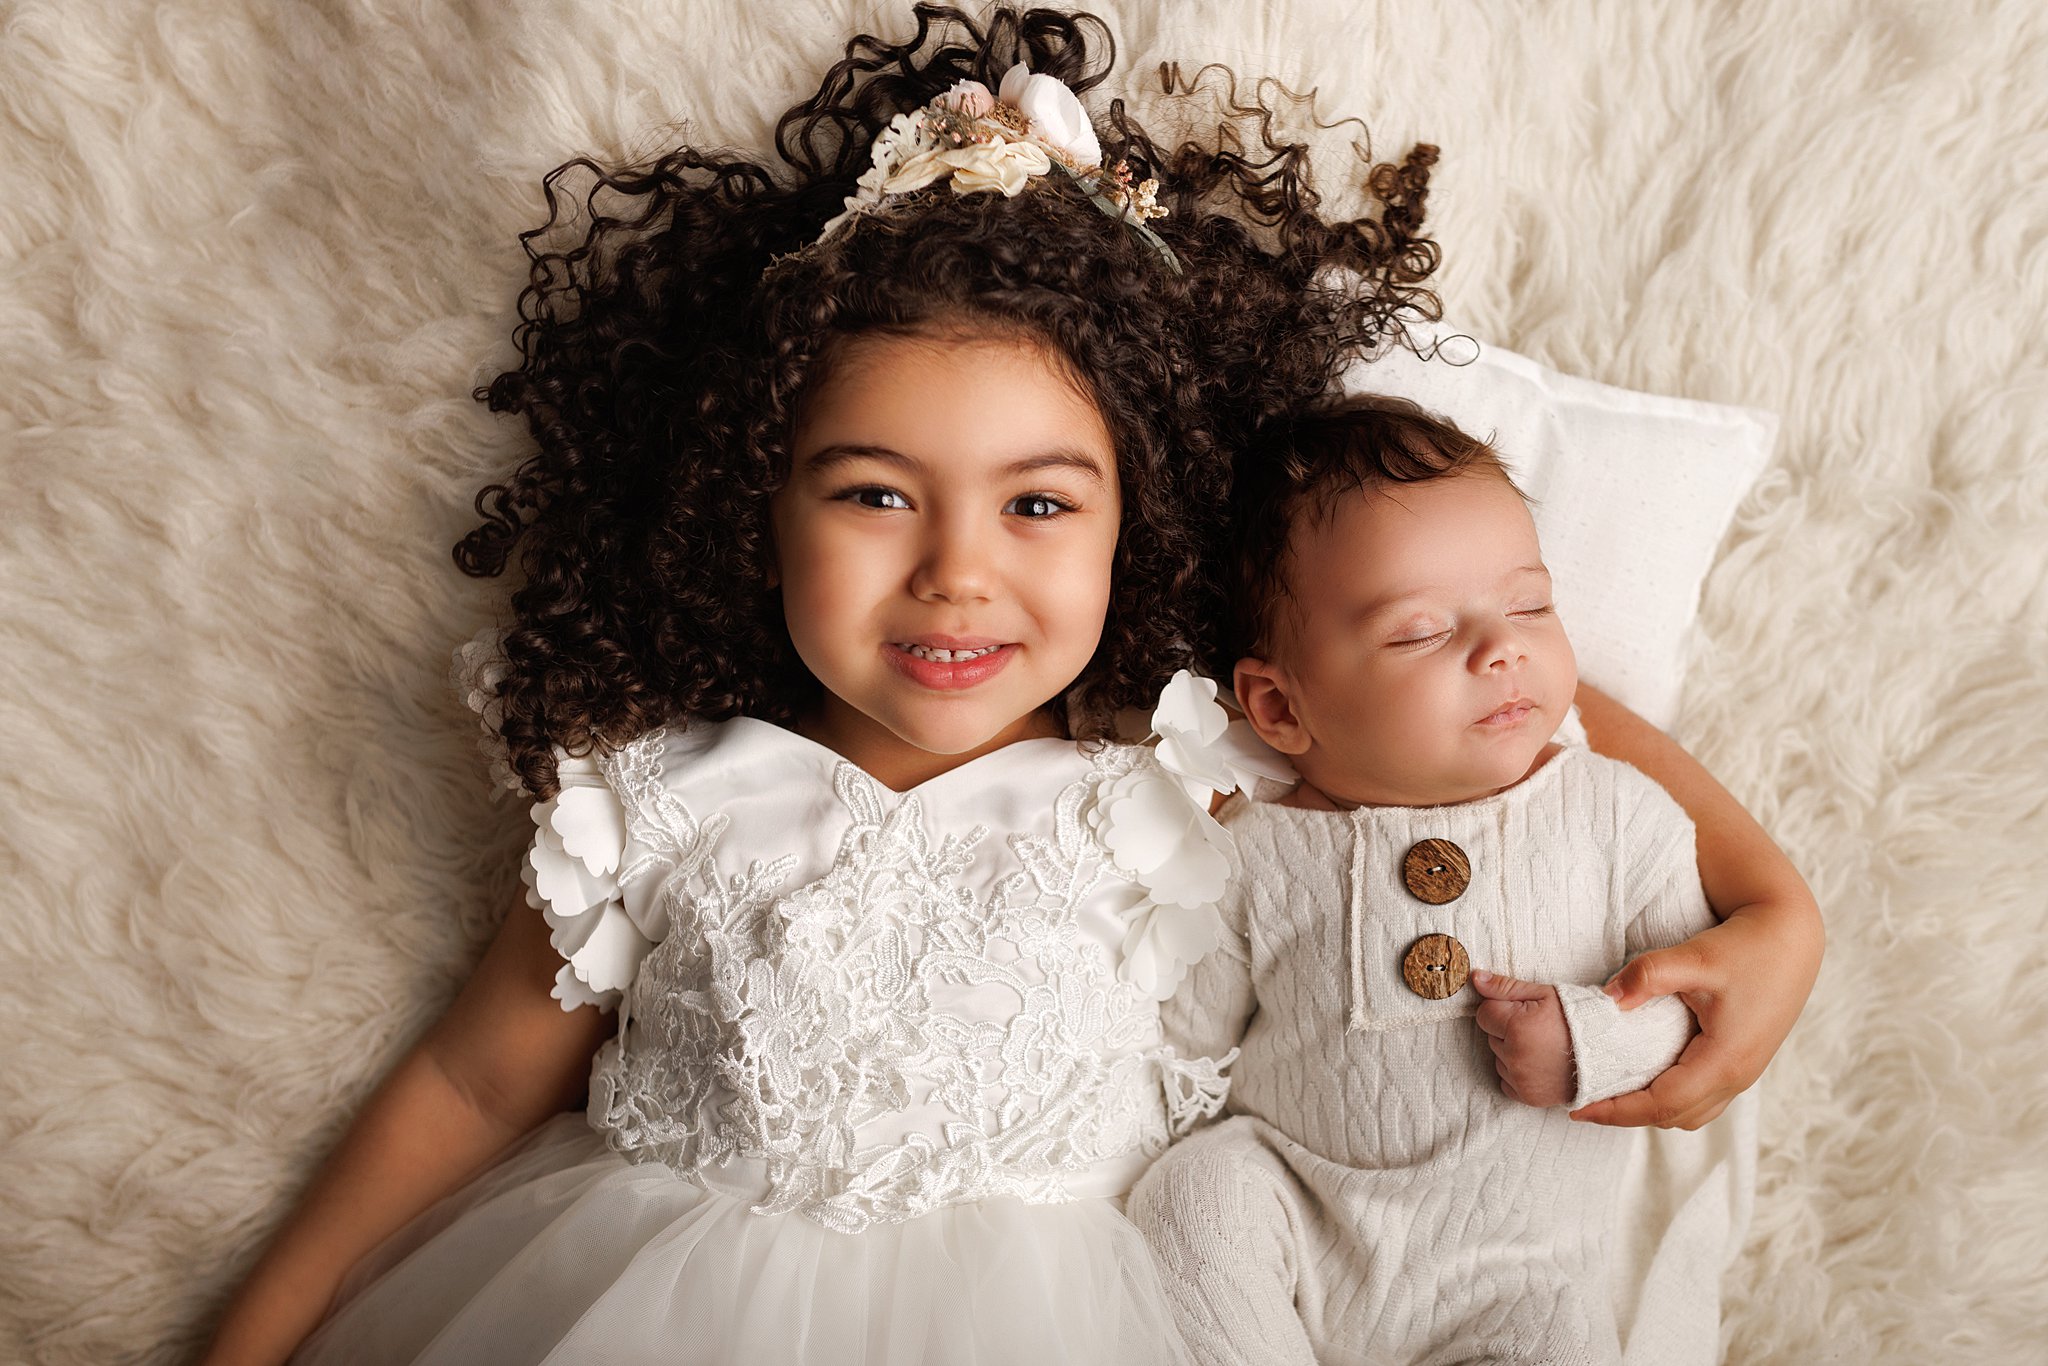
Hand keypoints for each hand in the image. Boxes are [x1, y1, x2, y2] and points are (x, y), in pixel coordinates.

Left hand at [1469, 970, 1573, 1107]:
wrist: (1610, 1052)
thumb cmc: (1578, 1019)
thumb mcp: (1544, 994)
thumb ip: (1505, 987)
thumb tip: (1476, 979)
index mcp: (1517, 1027)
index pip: (1484, 1013)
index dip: (1501, 1009)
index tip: (1522, 1011)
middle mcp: (1515, 1056)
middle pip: (1491, 1036)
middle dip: (1507, 1030)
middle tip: (1538, 1029)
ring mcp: (1521, 1079)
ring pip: (1498, 1059)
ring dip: (1512, 1052)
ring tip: (1542, 1047)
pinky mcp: (1528, 1096)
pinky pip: (1507, 1081)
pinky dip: (1518, 1073)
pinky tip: (1539, 1064)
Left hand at [1568, 906, 1822, 1128]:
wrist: (1791, 937)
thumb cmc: (1746, 947)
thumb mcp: (1695, 957)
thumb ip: (1648, 975)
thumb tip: (1607, 998)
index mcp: (1725, 1060)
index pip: (1662, 1103)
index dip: (1617, 1111)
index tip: (1578, 1108)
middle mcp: (1738, 1076)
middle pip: (1675, 1117)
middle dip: (1627, 1116)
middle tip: (1584, 1102)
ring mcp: (1745, 1073)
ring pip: (1692, 1114)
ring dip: (1651, 1112)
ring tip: (1611, 1096)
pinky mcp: (1744, 1063)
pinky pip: (1704, 1099)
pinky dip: (1672, 1101)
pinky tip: (1647, 1080)